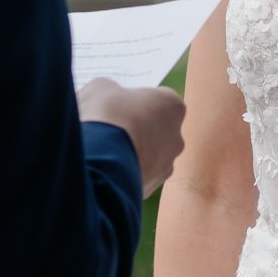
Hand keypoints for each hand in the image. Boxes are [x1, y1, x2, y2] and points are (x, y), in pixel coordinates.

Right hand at [76, 80, 185, 196]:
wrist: (100, 159)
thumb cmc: (106, 113)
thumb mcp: (101, 88)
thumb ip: (110, 91)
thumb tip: (105, 99)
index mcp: (173, 106)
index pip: (156, 101)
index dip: (133, 102)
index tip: (115, 104)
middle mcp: (177, 137)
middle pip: (154, 130)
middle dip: (134, 130)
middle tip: (108, 128)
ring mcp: (165, 167)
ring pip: (146, 157)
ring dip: (128, 154)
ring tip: (101, 152)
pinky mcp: (150, 189)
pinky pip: (135, 177)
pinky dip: (122, 174)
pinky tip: (102, 169)